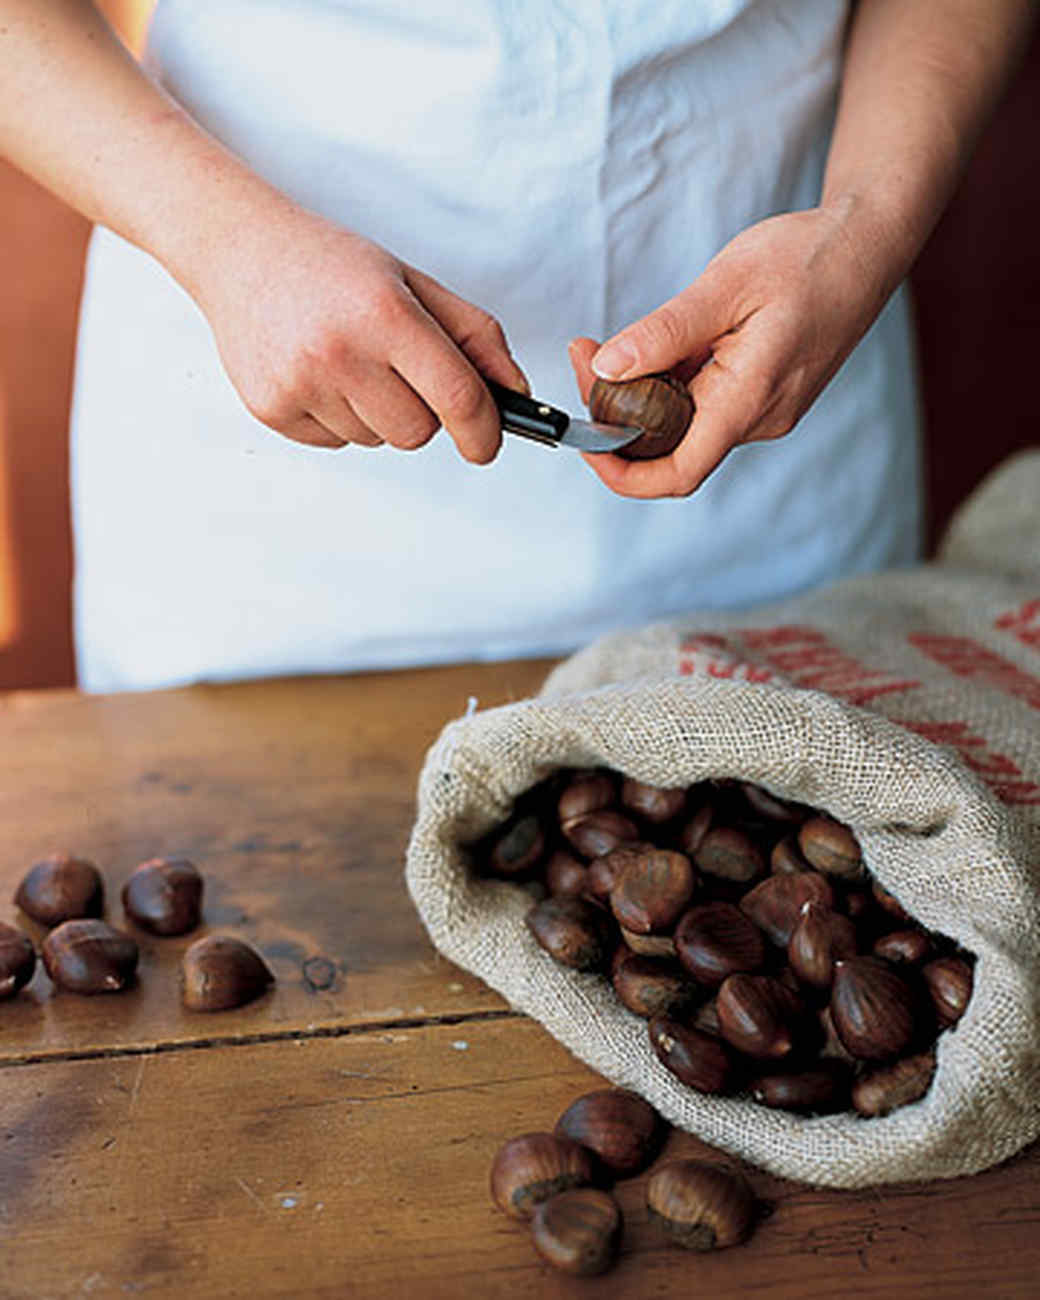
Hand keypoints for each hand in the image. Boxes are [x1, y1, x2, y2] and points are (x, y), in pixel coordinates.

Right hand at [188, 197, 527, 457]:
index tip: (487, 444)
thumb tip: (514, 393)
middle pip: (418, 432)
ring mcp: (300, 384)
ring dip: (378, 414)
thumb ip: (474, 335)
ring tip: (349, 361)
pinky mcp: (271, 409)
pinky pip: (337, 443)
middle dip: (423, 412)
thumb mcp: (412, 282)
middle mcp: (339, 351)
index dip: (485, 432)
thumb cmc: (332, 266)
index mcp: (385, 314)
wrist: (239, 251)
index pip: (457, 398)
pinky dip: (340, 418)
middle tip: (397, 369)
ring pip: (377, 441)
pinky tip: (320, 373)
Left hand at [569, 206, 891, 497]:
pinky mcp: (761, 396)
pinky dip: (669, 386)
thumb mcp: (727, 284)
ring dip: (640, 397)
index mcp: (750, 399)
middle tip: (587, 352)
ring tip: (615, 343)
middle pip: (669, 448)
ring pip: (683, 427)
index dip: (620, 471)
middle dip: (617, 414)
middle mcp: (759, 418)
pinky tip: (661, 347)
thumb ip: (665, 332)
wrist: (867, 246)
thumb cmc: (809, 257)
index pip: (676, 473)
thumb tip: (608, 367)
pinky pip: (703, 407)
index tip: (584, 437)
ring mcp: (762, 411)